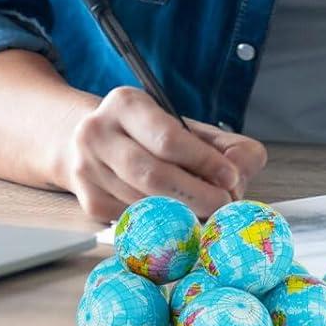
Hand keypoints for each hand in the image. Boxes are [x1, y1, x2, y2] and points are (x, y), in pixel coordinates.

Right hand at [57, 86, 267, 220]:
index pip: (168, 138)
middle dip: (196, 194)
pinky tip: (175, 214)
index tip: (230, 177)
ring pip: (143, 202)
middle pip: (152, 175)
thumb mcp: (186, 126)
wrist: (93, 141)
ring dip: (181, 212)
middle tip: (223, 204)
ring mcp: (86, 170)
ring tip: (206, 210)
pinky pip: (132, 220)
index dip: (203, 161)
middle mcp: (97, 134)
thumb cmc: (150, 134)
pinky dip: (160, 221)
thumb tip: (238, 174)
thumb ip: (223, 145)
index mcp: (126, 104)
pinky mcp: (88, 202)